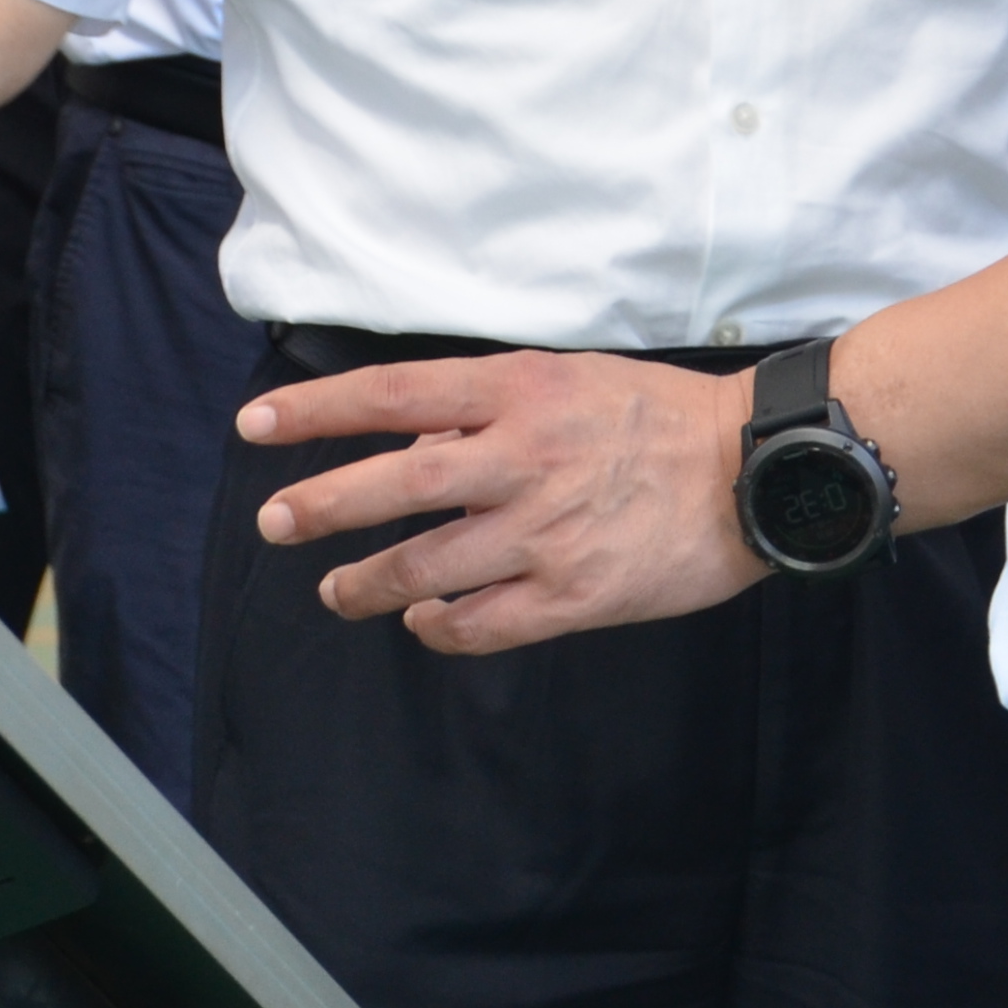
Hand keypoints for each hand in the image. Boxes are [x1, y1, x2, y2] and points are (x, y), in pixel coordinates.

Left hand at [241, 353, 765, 652]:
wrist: (752, 470)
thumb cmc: (655, 416)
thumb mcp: (565, 380)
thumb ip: (485, 411)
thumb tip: (411, 450)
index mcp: (517, 391)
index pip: (390, 395)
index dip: (315, 411)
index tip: (255, 425)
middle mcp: (523, 458)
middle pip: (395, 486)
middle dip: (322, 506)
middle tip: (274, 524)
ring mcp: (546, 531)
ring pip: (426, 567)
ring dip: (367, 583)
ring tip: (337, 591)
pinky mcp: (574, 594)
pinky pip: (481, 623)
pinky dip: (438, 628)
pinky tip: (422, 623)